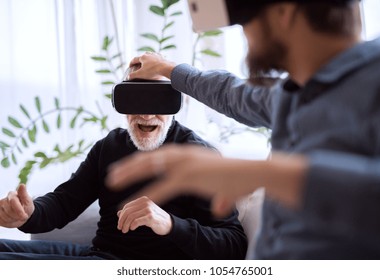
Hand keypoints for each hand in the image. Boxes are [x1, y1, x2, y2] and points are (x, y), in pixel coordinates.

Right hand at [0, 184, 33, 227]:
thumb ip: (24, 194)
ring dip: (13, 219)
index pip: (13, 202)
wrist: (22, 216)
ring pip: (4, 217)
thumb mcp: (28, 201)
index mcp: (12, 195)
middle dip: (17, 215)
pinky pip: (1, 221)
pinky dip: (7, 222)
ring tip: (16, 216)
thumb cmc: (26, 207)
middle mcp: (3, 200)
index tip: (25, 216)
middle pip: (9, 211)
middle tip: (22, 215)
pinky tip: (11, 218)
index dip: (19, 211)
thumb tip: (22, 185)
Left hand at [107, 145, 264, 216]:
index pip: (159, 155)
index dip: (142, 160)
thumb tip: (219, 208)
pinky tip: (130, 202)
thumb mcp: (224, 187)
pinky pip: (161, 187)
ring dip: (129, 175)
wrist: (251, 173)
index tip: (128, 166)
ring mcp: (184, 165)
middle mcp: (184, 155)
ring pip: (150, 168)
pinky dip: (144, 195)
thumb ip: (218, 198)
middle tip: (112, 173)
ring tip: (112, 181)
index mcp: (189, 153)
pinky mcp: (188, 177)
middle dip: (129, 166)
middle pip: (149, 158)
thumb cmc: (240, 180)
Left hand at [117, 196, 171, 234]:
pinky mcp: (151, 217)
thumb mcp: (142, 213)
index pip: (127, 206)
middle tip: (121, 228)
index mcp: (143, 199)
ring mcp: (149, 209)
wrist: (168, 223)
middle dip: (122, 221)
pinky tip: (132, 228)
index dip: (121, 216)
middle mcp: (146, 202)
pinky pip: (137, 221)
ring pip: (131, 217)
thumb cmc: (154, 218)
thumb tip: (118, 213)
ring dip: (126, 225)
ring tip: (125, 230)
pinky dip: (132, 226)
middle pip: (127, 211)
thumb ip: (132, 212)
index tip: (119, 224)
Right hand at [127, 52, 175, 79]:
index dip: (131, 63)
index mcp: (143, 57)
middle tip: (139, 65)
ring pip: (150, 56)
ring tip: (148, 64)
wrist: (166, 68)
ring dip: (148, 59)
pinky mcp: (163, 58)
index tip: (130, 66)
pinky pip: (158, 58)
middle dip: (140, 60)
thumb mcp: (141, 74)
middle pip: (143, 56)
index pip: (134, 59)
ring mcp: (157, 55)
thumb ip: (133, 75)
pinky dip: (156, 61)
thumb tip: (128, 77)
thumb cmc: (154, 71)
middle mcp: (150, 54)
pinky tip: (157, 64)